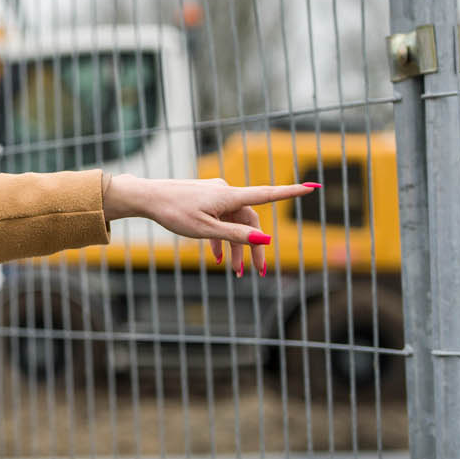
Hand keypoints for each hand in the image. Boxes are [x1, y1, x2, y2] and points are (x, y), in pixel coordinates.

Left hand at [102, 174, 318, 277]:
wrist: (146, 197)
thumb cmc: (173, 213)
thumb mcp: (205, 230)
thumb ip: (235, 235)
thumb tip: (264, 239)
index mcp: (230, 196)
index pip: (268, 194)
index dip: (291, 193)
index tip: (312, 187)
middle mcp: (226, 192)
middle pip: (250, 220)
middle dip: (255, 246)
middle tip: (258, 271)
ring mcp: (215, 195)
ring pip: (235, 223)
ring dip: (236, 247)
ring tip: (234, 271)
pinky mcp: (205, 199)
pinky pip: (221, 219)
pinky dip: (222, 237)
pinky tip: (218, 258)